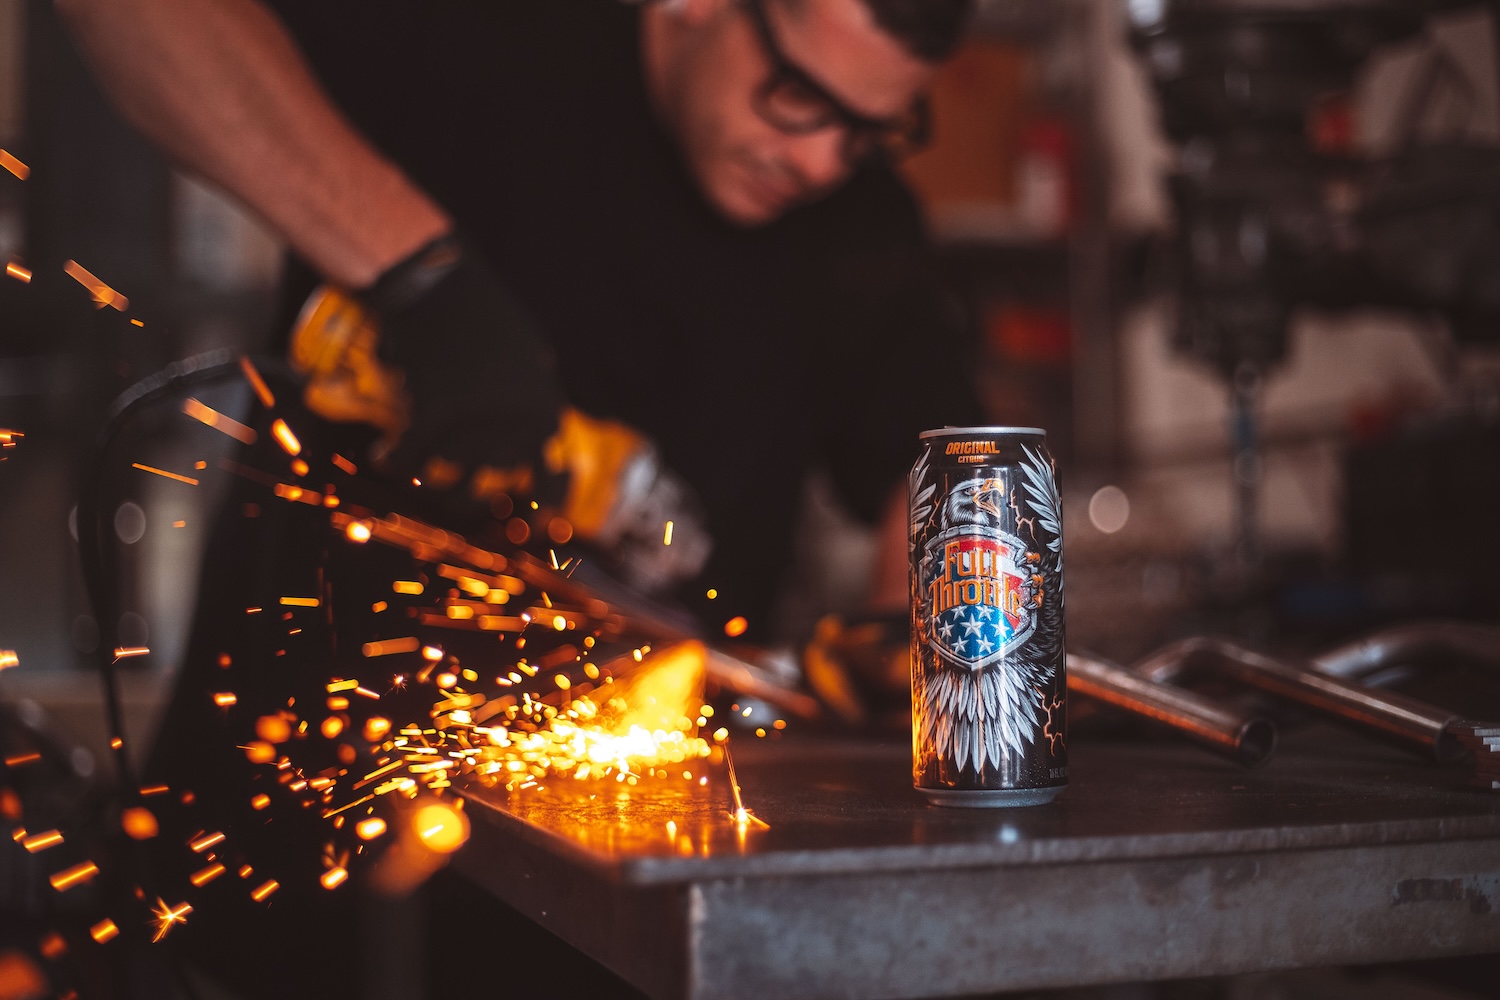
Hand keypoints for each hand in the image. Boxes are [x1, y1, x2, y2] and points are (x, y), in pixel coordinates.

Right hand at [289, 236, 709, 590]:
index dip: (539, 508)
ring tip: (416, 471)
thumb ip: (533, 396)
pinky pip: (406, 462)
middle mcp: (514, 430)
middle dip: (468, 491)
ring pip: (448, 485)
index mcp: (544, 416)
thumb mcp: (527, 354)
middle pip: (490, 487)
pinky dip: (390, 460)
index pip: (550, 482)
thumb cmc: (484, 315)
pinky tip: (382, 454)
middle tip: (452, 490)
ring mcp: (473, 428)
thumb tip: (539, 433)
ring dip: (430, 483)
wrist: (439, 285)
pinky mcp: (430, 419)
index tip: (529, 525)